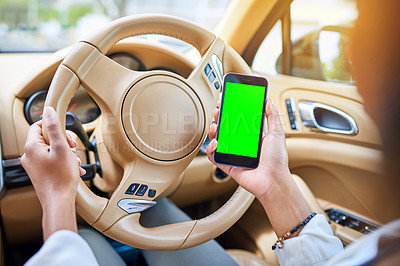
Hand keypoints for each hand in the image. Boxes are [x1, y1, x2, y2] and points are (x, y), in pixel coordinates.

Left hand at [21, 106, 84, 239]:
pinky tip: (73, 169)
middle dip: (63, 142)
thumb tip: (49, 112)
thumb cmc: (60, 178)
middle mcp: (29, 156)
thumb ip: (55, 127)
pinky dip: (63, 163)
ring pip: (51, 151)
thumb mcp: (61, 147)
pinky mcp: (40, 174)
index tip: (64, 132)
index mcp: (31, 147)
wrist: (59, 201)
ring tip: (74, 162)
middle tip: (72, 148)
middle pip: (46, 139)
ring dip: (65, 154)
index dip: (53, 126)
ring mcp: (34, 166)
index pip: (37, 126)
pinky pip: (52, 162)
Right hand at [207, 99, 289, 199]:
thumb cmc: (277, 160)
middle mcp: (241, 144)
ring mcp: (233, 154)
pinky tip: (216, 143)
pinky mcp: (227, 164)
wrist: (273, 180)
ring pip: (217, 140)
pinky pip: (214, 156)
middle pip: (225, 128)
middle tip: (218, 110)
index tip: (227, 101)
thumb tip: (268, 101)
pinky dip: (211, 149)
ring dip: (213, 131)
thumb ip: (272, 116)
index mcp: (252, 136)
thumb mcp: (277, 134)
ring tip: (215, 126)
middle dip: (220, 118)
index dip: (231, 111)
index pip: (238, 120)